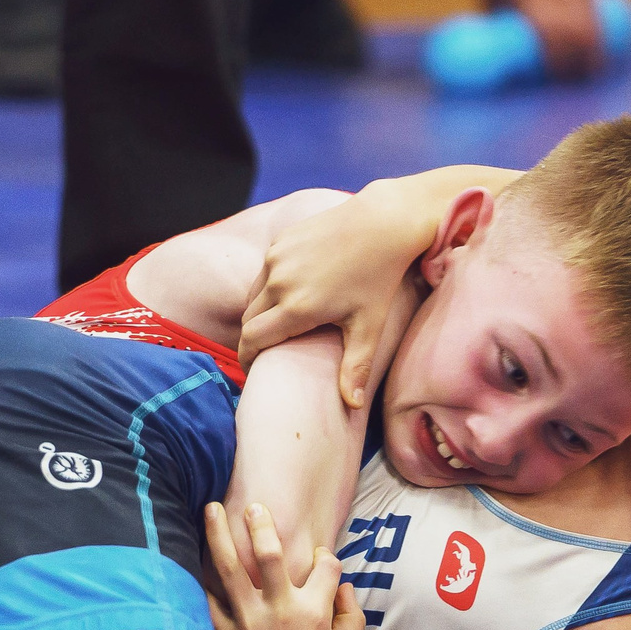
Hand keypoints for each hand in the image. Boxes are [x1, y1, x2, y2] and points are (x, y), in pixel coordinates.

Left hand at [205, 501, 362, 629]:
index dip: (328, 560)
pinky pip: (207, 598)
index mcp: (314, 613)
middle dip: (262, 524)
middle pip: (270, 553)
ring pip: (229, 567)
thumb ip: (350, 619)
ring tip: (211, 508)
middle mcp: (280, 610)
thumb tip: (347, 588)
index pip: (326, 567)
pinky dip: (197, 577)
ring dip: (219, 534)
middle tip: (253, 505)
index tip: (323, 560)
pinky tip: (190, 556)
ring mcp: (249, 621)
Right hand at [238, 189, 425, 411]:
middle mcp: (279, 282)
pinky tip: (289, 292)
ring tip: (277, 323)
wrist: (382, 223)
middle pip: (249, 319)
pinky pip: (265, 271)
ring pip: (255, 294)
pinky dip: (270, 285)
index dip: (248, 357)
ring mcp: (276, 258)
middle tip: (264, 350)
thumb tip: (353, 406)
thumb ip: (356, 368)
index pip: (253, 339)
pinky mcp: (280, 241)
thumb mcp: (369, 326)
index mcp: (297, 308)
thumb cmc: (378, 278)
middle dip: (253, 337)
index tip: (253, 369)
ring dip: (261, 310)